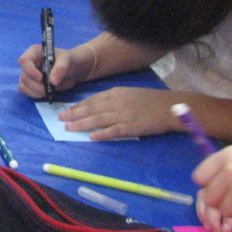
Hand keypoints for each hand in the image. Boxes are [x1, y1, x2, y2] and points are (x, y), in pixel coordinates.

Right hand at [18, 45, 81, 98]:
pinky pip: (26, 91)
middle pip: (24, 76)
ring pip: (23, 85)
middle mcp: (29, 63)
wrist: (73, 70)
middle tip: (50, 88)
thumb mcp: (67, 60)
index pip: (24, 60)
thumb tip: (52, 81)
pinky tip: (45, 93)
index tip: (41, 78)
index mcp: (34, 52)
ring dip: (35, 91)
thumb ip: (60, 68)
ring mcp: (29, 74)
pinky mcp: (31, 84)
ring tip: (49, 91)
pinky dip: (35, 94)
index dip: (30, 70)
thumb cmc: (69, 60)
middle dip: (36, 85)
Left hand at [57, 87, 178, 139]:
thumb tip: (96, 106)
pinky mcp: (133, 127)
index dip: (77, 106)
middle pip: (91, 109)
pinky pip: (114, 131)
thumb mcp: (128, 94)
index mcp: (116, 93)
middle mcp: (117, 102)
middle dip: (74, 114)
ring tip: (69, 128)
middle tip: (60, 119)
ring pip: (98, 120)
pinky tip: (92, 137)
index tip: (66, 110)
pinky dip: (102, 134)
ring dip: (82, 124)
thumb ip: (113, 99)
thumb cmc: (150, 100)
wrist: (170, 106)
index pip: (92, 100)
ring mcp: (124, 115)